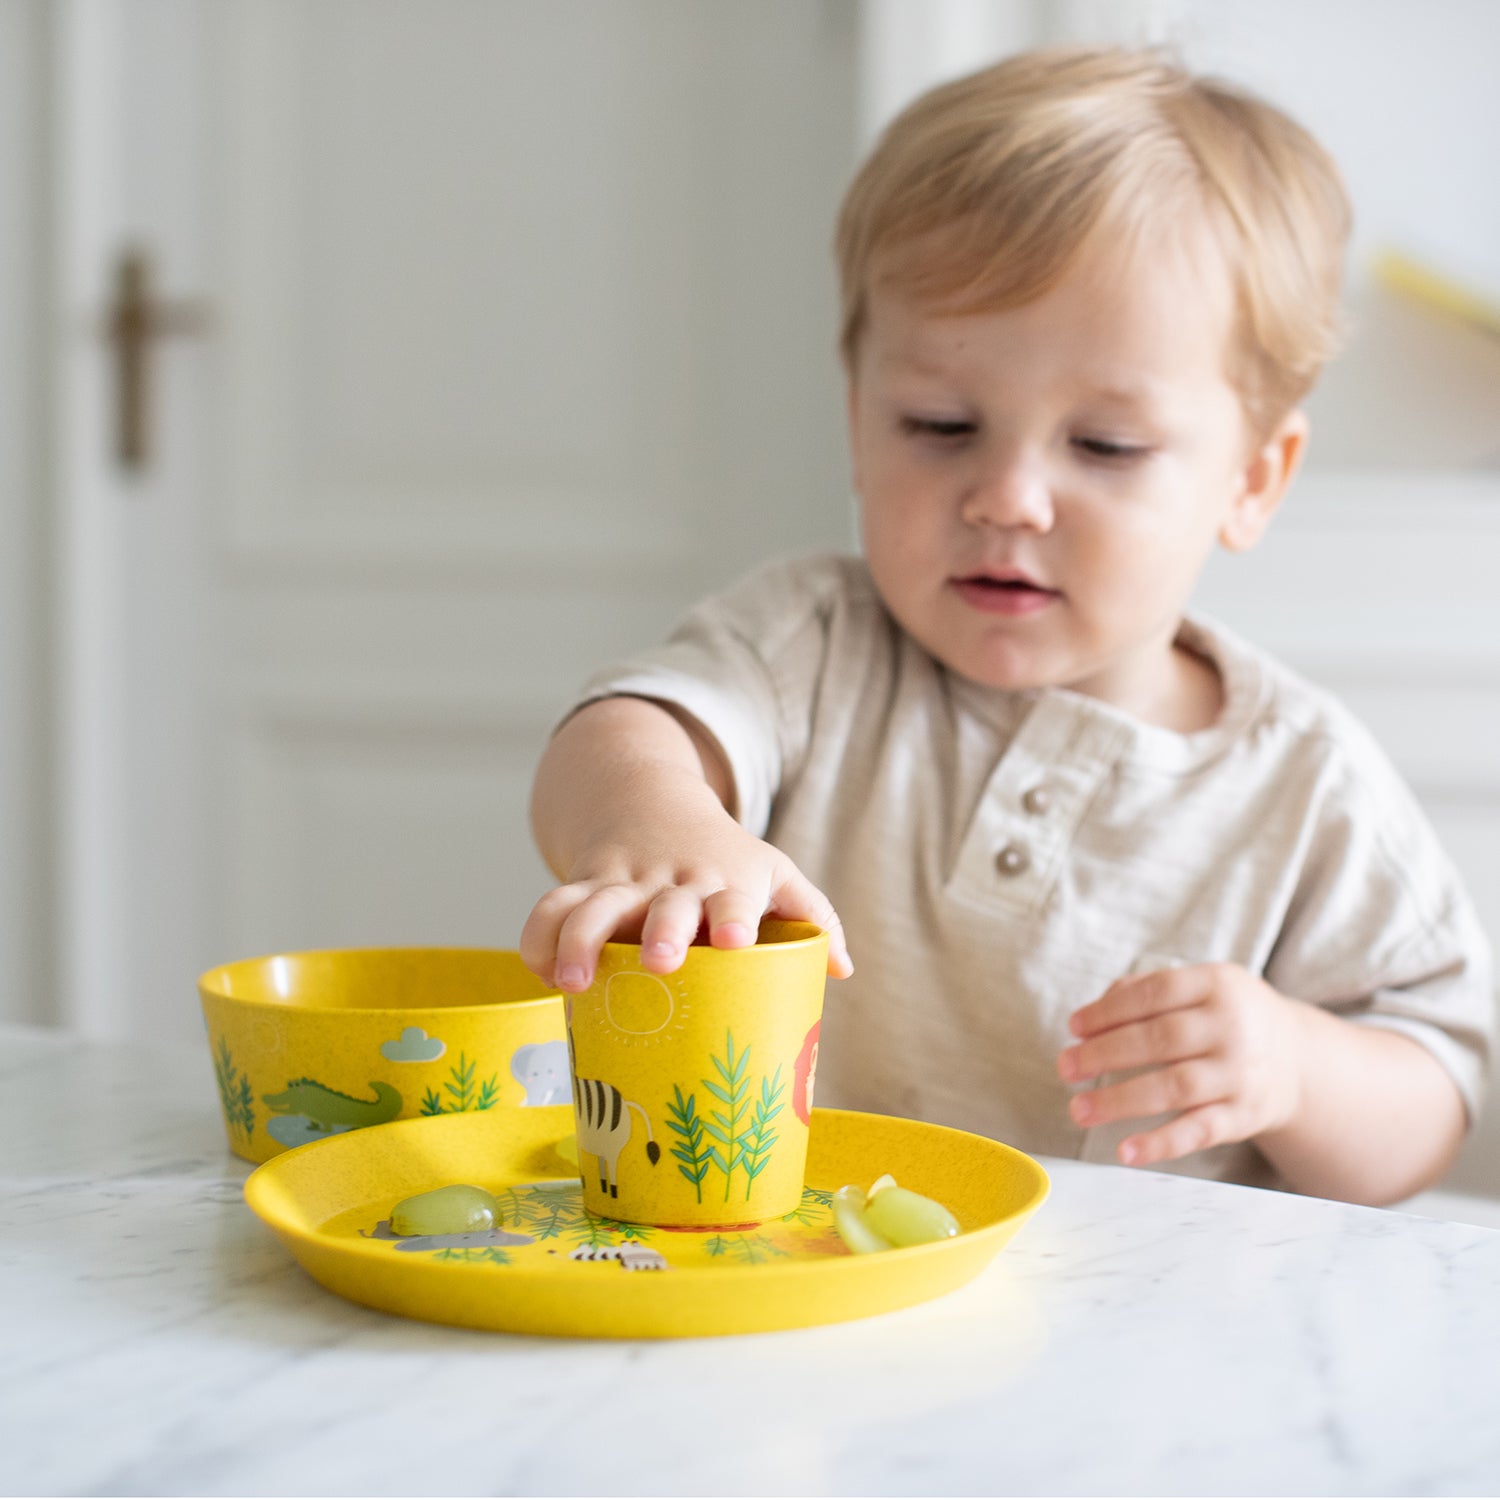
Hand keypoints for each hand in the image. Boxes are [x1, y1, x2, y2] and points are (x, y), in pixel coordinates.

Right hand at [520, 815, 852, 993]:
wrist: (651, 802)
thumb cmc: (724, 858)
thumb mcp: (773, 872)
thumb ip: (813, 914)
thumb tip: (843, 970)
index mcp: (725, 882)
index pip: (734, 900)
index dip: (733, 918)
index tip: (734, 941)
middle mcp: (672, 882)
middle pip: (664, 906)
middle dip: (661, 930)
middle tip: (660, 961)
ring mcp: (623, 884)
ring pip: (593, 905)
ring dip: (581, 941)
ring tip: (573, 983)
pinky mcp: (583, 887)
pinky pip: (552, 908)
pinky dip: (540, 938)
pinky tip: (542, 974)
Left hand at [1057, 963, 1304, 1166]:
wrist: (1297, 1061)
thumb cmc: (1227, 1018)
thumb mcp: (1201, 987)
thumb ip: (1145, 990)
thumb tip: (1090, 1015)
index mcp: (1218, 985)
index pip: (1154, 993)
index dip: (1109, 1011)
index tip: (1073, 1027)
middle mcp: (1233, 1028)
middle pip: (1159, 1040)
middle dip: (1104, 1055)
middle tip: (1065, 1068)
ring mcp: (1240, 1074)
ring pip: (1174, 1087)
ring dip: (1120, 1100)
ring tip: (1079, 1108)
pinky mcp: (1244, 1116)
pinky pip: (1199, 1131)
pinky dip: (1161, 1143)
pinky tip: (1126, 1151)